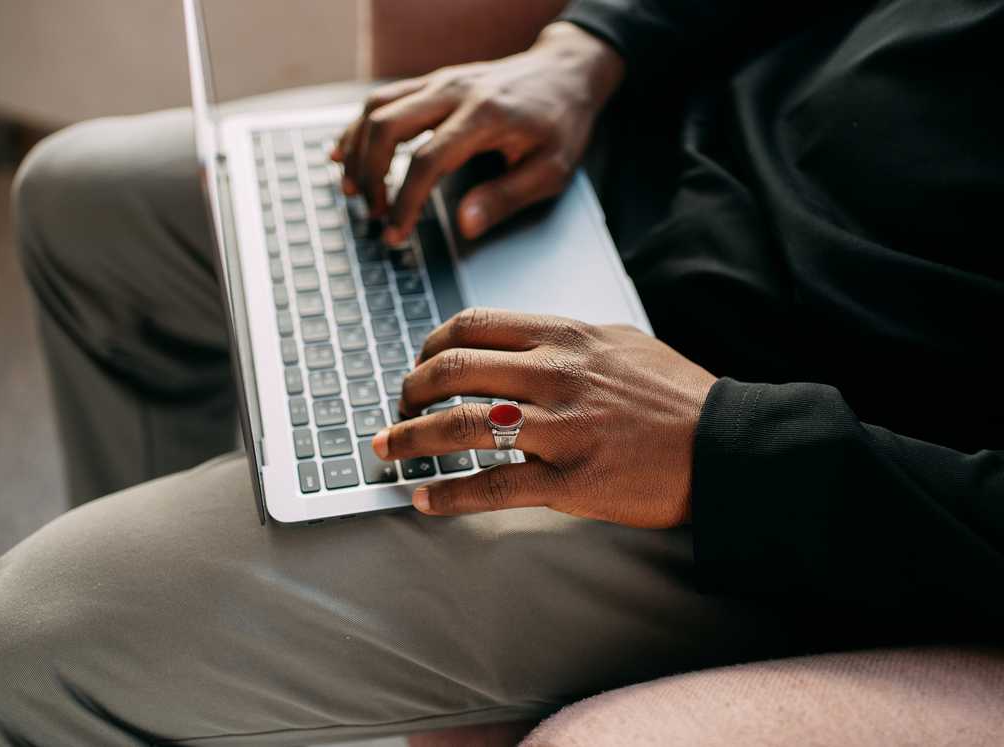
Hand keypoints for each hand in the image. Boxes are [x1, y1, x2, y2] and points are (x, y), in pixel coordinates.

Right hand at [331, 22, 623, 245]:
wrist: (566, 72)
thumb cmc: (561, 124)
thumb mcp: (551, 170)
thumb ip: (506, 198)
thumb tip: (465, 225)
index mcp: (485, 116)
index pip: (428, 160)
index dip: (405, 201)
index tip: (395, 232)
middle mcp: (455, 91)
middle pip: (387, 126)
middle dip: (371, 175)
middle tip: (373, 212)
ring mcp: (440, 81)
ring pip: (377, 108)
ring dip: (358, 151)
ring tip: (354, 191)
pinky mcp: (432, 81)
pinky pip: (383, 99)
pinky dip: (358, 127)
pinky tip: (345, 153)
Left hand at [371, 309, 717, 527]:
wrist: (728, 444)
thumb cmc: (677, 395)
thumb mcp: (621, 342)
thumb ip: (565, 340)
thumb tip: (516, 344)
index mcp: (566, 336)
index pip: (473, 325)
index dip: (431, 344)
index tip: (420, 364)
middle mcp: (557, 374)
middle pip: (453, 369)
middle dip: (409, 389)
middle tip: (397, 407)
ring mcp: (561, 428)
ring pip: (461, 426)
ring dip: (411, 438)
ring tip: (388, 449)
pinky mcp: (570, 480)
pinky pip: (493, 486)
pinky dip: (450, 494)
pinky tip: (425, 499)